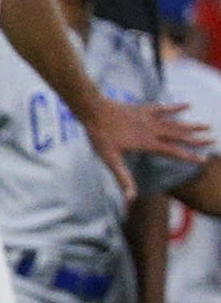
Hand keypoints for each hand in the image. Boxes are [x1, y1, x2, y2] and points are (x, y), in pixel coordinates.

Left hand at [83, 95, 208, 196]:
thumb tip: (130, 197)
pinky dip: (175, 107)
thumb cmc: (100, 136)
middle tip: (213, 140)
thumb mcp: (110, 160)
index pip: (173, 152)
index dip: (189, 156)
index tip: (204, 160)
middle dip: (196, 139)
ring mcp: (149, 118)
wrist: (93, 110)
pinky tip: (187, 105)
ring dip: (191, 125)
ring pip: (175, 122)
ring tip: (207, 125)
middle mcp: (152, 130)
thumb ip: (123, 178)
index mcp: (147, 143)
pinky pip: (163, 108)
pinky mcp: (143, 109)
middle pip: (179, 136)